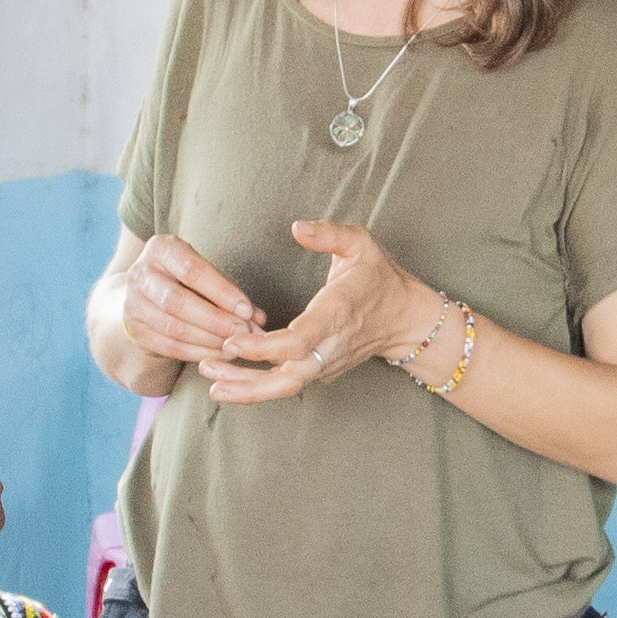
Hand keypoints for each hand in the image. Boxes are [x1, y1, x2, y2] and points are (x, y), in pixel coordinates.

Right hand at [107, 228, 273, 378]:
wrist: (146, 292)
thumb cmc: (186, 278)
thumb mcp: (204, 271)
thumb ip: (229, 290)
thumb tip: (258, 318)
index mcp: (161, 248)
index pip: (191, 270)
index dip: (221, 292)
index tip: (247, 310)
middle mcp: (140, 274)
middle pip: (177, 302)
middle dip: (215, 320)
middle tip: (244, 332)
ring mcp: (133, 304)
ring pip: (174, 328)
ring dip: (210, 340)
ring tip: (236, 345)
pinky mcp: (135, 331)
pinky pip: (170, 347)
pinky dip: (199, 353)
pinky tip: (220, 354)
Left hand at [197, 218, 441, 404]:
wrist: (406, 320)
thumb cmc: (380, 278)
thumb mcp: (361, 244)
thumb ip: (330, 234)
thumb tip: (297, 228)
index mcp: (337, 314)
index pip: (298, 342)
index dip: (264, 348)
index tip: (232, 343)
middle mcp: (332, 346)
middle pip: (289, 379)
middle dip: (249, 383)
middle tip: (210, 374)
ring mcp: (328, 363)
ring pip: (287, 387)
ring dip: (248, 389)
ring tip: (212, 382)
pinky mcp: (323, 371)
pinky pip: (289, 382)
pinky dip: (260, 384)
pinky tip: (231, 375)